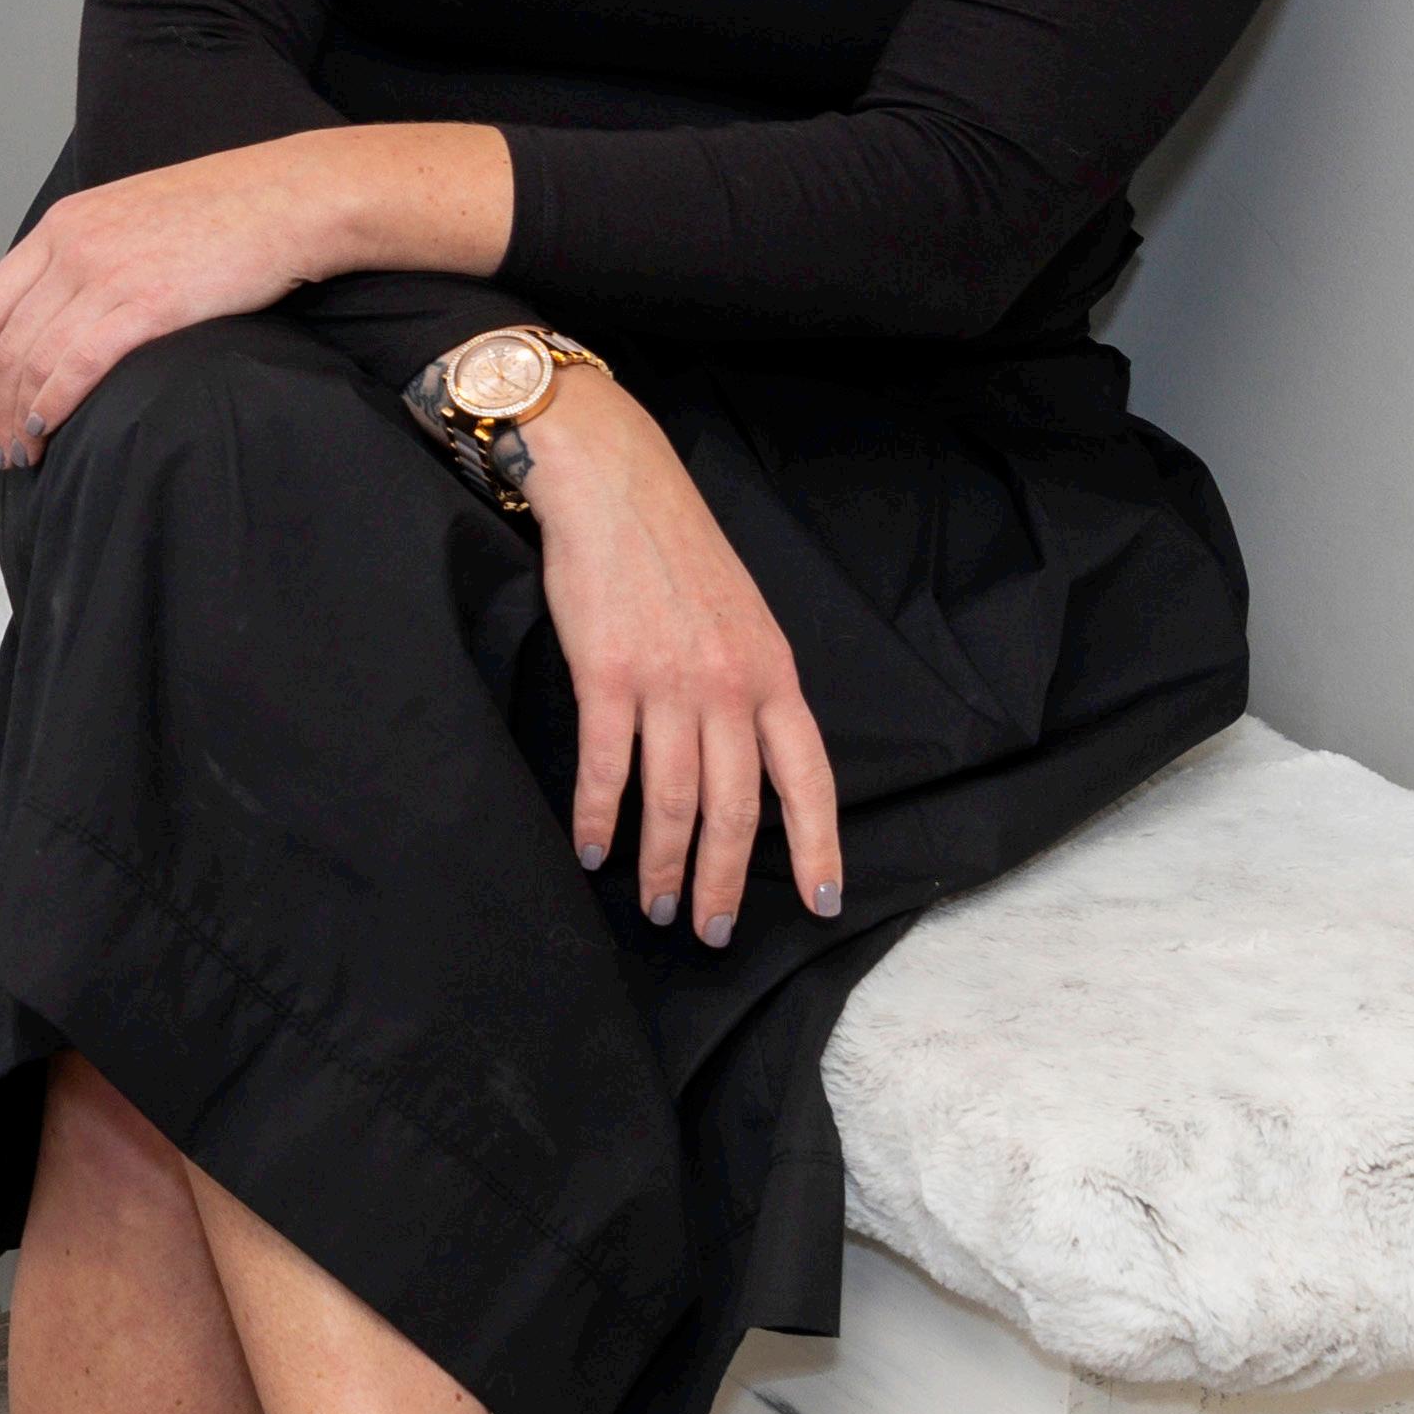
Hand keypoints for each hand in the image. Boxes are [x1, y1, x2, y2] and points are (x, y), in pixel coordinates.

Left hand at [0, 142, 365, 465]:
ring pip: (36, 360)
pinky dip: (54, 405)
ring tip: (23, 455)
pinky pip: (78, 367)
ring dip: (21, 417)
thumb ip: (95, 252)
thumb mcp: (136, 213)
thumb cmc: (228, 210)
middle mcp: (74, 246)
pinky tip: (49, 430)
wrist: (290, 197)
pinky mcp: (147, 305)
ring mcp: (107, 274)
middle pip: (9, 341)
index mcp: (66, 222)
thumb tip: (71, 309)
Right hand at [521, 372, 841, 945]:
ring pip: (675, 801)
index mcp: (772, 670)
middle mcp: (729, 684)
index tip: (821, 901)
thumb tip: (747, 753)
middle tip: (711, 930)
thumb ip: (750, 682)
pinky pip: (608, 769)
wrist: (614, 483)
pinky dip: (600, 819)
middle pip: (737, 808)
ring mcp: (669, 682)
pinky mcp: (607, 675)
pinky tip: (592, 850)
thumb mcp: (742, 613)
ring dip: (664, 865)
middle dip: (726, 881)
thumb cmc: (675, 546)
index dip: (818, 845)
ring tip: (656, 906)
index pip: (808, 776)